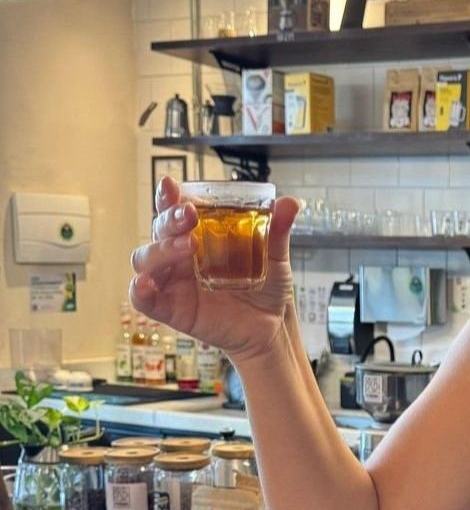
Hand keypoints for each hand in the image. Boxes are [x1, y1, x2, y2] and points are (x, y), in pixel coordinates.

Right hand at [129, 176, 300, 361]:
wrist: (272, 324)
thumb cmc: (267, 285)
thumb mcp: (275, 256)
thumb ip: (277, 230)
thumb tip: (290, 203)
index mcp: (199, 234)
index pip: (176, 210)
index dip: (169, 197)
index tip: (172, 185)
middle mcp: (180, 254)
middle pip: (159, 229)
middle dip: (169, 219)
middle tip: (190, 216)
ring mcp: (173, 280)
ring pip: (145, 259)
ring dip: (159, 249)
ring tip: (185, 247)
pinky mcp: (171, 308)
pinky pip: (143, 299)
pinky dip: (139, 290)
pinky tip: (145, 284)